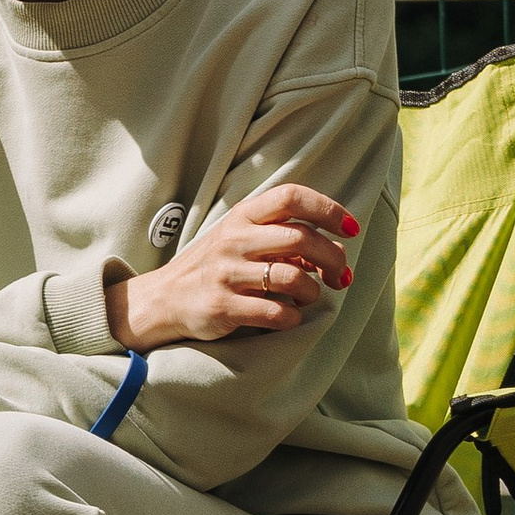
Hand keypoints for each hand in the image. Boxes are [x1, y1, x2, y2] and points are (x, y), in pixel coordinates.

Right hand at [105, 183, 358, 350]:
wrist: (164, 299)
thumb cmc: (216, 266)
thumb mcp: (242, 238)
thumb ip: (283, 236)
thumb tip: (336, 251)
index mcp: (242, 215)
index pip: (292, 197)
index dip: (328, 209)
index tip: (351, 229)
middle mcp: (234, 239)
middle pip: (301, 239)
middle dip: (333, 259)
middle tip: (342, 275)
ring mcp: (226, 273)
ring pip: (292, 278)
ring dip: (312, 292)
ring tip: (308, 297)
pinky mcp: (222, 307)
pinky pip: (275, 313)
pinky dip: (292, 318)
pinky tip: (288, 317)